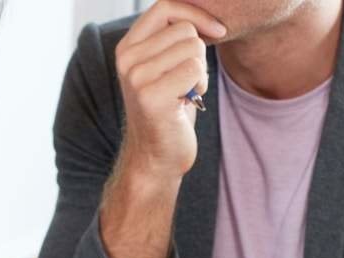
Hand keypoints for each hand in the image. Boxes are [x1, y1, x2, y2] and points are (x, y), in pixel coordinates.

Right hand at [114, 1, 225, 178]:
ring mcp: (136, 77)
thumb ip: (170, 38)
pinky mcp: (150, 95)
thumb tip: (202, 10)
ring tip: (184, 92)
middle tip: (186, 81)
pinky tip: (186, 102)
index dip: (196, 14)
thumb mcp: (163, 67)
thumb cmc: (168, 110)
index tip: (216, 31)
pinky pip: (195, 69)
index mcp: (127, 48)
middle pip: (185, 29)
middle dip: (198, 52)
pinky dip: (200, 86)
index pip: (165, 6)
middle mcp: (126, 60)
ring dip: (200, 72)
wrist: (156, 157)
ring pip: (193, 48)